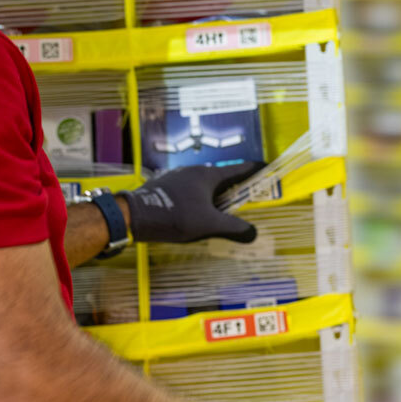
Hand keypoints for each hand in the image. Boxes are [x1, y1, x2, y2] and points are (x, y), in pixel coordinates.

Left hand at [122, 163, 261, 243]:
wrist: (135, 215)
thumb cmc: (175, 216)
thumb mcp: (209, 224)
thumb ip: (233, 228)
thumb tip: (253, 234)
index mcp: (208, 175)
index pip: (237, 169)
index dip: (253, 170)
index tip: (265, 167)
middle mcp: (193, 171)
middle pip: (220, 177)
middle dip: (233, 185)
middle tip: (245, 195)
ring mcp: (177, 177)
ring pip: (202, 184)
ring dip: (214, 194)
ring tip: (220, 208)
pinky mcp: (165, 186)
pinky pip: (189, 190)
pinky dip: (198, 198)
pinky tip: (195, 212)